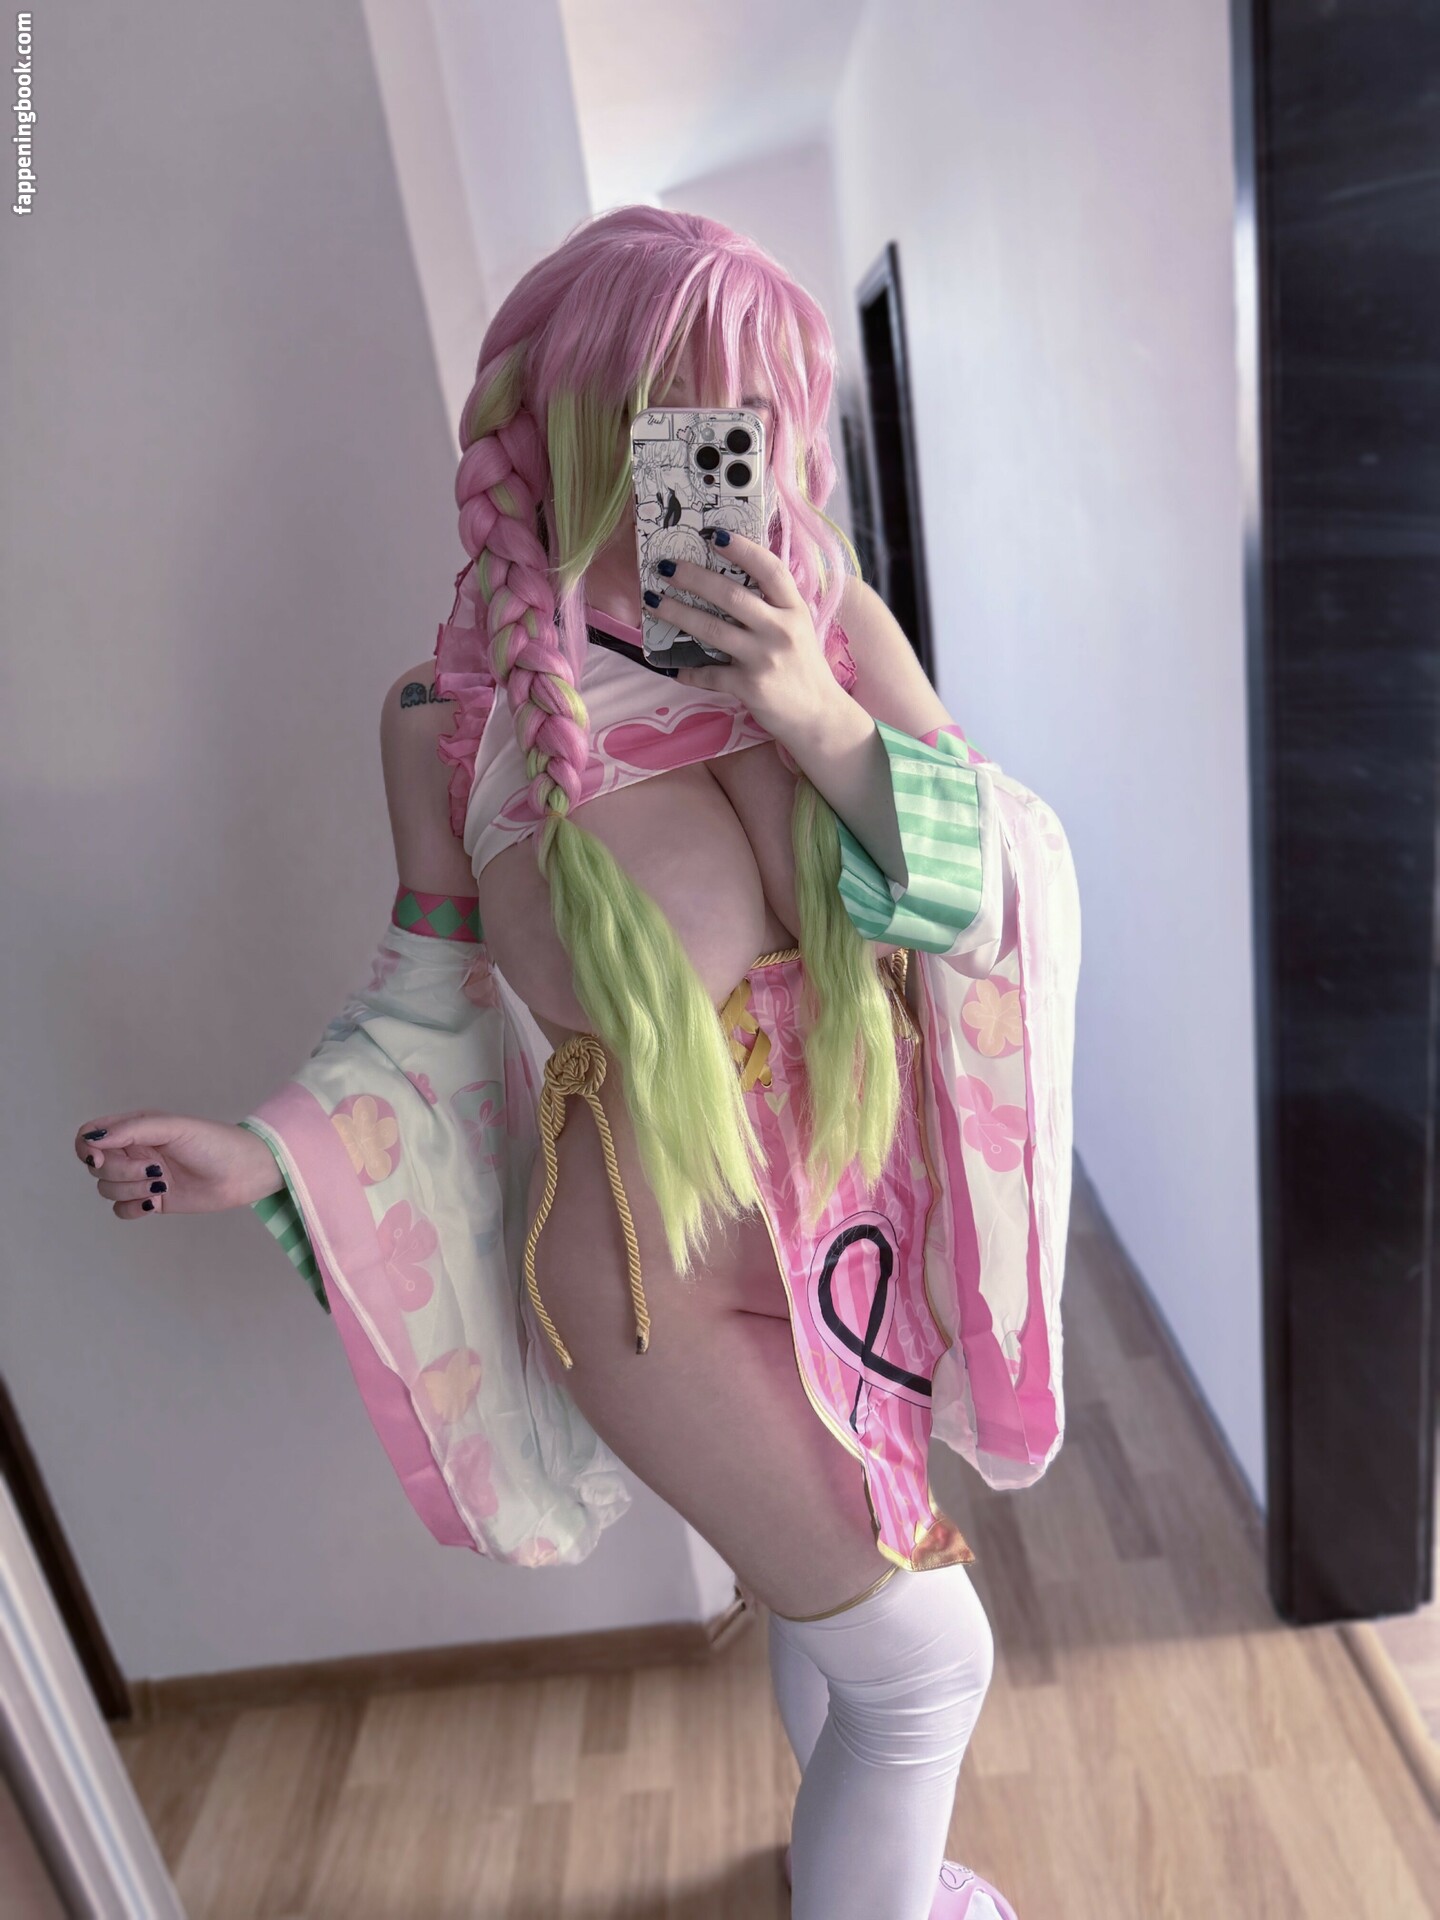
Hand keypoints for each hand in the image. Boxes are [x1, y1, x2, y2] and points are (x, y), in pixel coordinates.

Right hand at [73, 1112, 283, 1218]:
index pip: (89, 1136)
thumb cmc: (214, 1142)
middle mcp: (134, 1151)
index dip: (86, 1148)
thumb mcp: (172, 1128)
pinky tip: (155, 1202)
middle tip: (154, 1169)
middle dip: (119, 1171)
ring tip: (162, 1184)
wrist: (244, 1172)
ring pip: (107, 1189)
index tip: (99, 1158)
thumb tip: (92, 1140)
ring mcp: (141, 1177)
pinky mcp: (152, 1200)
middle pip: (96, 1166)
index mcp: (135, 1128)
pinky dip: (133, 1208)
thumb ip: (131, 1131)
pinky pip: (121, 1210)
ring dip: (130, 1190)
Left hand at [659, 531, 848, 747]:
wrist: (818, 715)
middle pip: (731, 596)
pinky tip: (674, 666)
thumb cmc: (802, 667)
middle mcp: (781, 630)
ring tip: (653, 602)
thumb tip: (729, 579)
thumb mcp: (798, 628)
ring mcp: (764, 659)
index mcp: (794, 609)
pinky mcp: (750, 687)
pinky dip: (688, 671)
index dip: (742, 548)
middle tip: (666, 566)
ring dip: (678, 613)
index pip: (770, 569)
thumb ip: (773, 606)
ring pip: (712, 630)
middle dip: (694, 578)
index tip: (713, 534)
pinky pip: (709, 674)